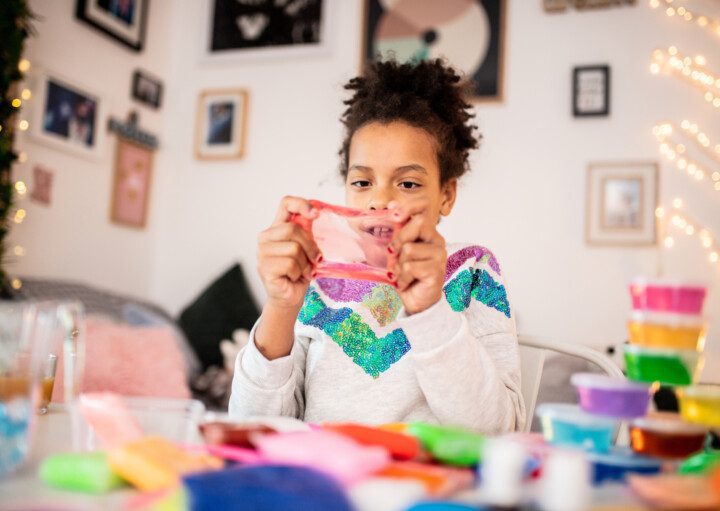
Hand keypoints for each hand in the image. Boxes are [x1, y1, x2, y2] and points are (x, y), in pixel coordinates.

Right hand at [257, 196, 320, 311]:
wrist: (290, 296)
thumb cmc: (299, 271)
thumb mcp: (306, 248)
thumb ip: (307, 231)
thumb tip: (316, 213)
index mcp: (276, 228)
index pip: (286, 204)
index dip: (301, 204)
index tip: (316, 214)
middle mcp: (265, 238)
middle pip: (293, 229)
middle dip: (310, 246)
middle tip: (314, 260)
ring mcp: (262, 253)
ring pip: (293, 248)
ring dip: (305, 263)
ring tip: (302, 271)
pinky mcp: (264, 268)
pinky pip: (290, 264)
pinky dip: (299, 273)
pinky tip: (295, 278)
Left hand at [387, 200, 446, 314]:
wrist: (416, 301)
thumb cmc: (406, 274)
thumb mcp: (396, 250)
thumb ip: (396, 229)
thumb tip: (392, 204)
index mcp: (427, 232)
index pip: (423, 208)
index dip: (409, 206)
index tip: (394, 213)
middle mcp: (436, 240)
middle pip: (418, 223)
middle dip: (398, 239)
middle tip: (393, 254)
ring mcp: (439, 255)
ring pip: (409, 249)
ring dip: (398, 265)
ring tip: (401, 274)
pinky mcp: (437, 271)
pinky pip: (410, 267)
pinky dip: (402, 278)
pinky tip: (406, 283)